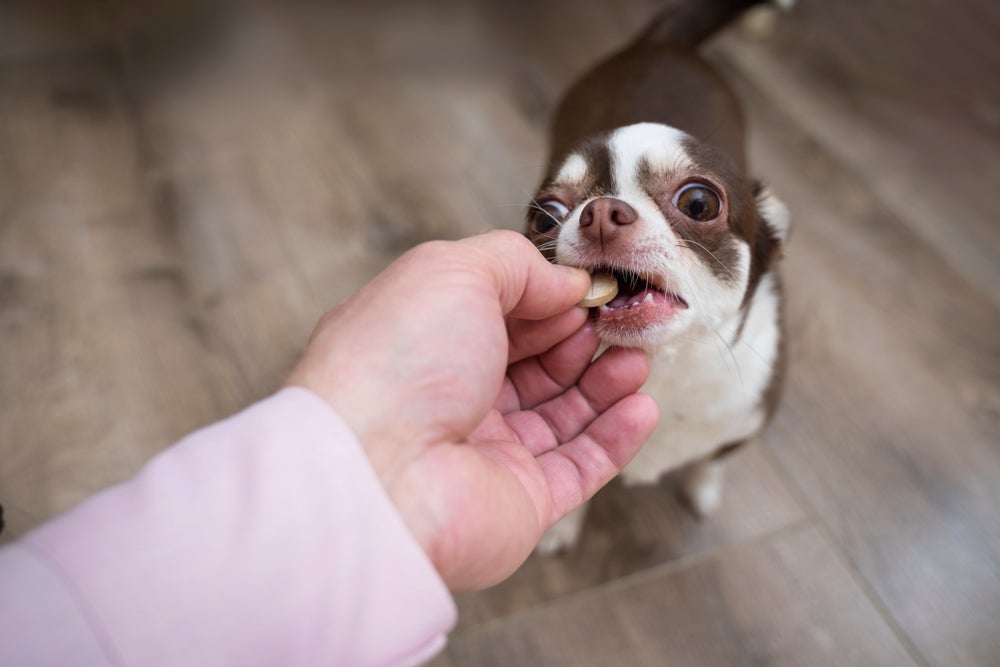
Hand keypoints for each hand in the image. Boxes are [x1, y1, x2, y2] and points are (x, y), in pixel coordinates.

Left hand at [286, 231, 657, 589]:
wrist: (377, 474)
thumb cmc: (396, 365)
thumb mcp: (454, 273)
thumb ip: (516, 264)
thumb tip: (566, 281)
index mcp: (426, 344)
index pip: (498, 317)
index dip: (545, 300)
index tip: (587, 288)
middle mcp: (451, 399)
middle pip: (533, 367)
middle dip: (580, 341)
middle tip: (618, 321)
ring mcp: (484, 454)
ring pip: (561, 416)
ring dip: (604, 385)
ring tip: (634, 359)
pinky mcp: (518, 502)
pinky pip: (579, 468)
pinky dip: (614, 438)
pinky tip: (639, 406)